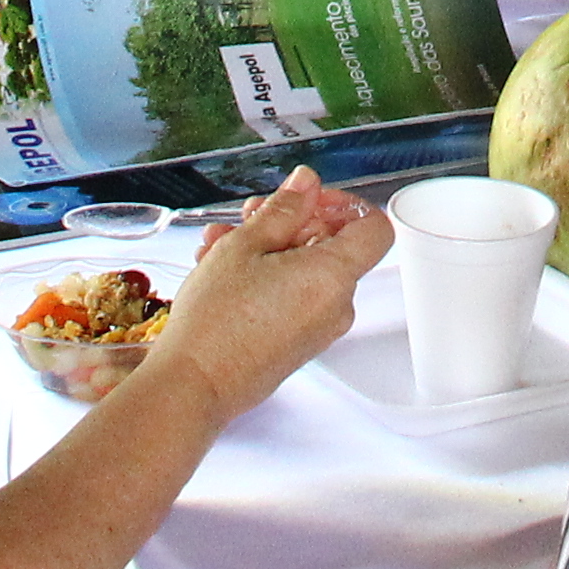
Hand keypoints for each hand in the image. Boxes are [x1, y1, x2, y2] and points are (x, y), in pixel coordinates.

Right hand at [149, 171, 388, 413]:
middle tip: (250, 216)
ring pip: (305, 270)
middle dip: (290, 223)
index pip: (374, 228)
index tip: (307, 200)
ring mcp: (318, 329)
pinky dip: (266, 277)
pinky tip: (222, 270)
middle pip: (333, 246)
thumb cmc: (217, 321)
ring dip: (267, 249)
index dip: (344, 205)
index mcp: (335, 276)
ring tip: (220, 243)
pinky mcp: (297, 344)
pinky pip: (294, 297)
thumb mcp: (245, 246)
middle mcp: (336, 306)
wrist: (194, 384)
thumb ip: (284, 208)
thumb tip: (306, 183)